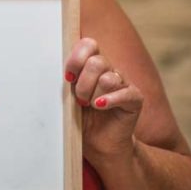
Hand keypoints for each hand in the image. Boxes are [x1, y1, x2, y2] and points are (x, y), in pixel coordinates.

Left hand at [64, 37, 142, 161]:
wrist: (98, 144)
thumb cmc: (81, 118)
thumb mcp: (69, 95)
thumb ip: (68, 78)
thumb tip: (55, 61)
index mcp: (93, 65)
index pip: (89, 44)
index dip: (76, 59)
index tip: (68, 78)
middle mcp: (110, 70)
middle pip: (96, 62)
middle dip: (83, 83)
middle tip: (79, 100)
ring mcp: (124, 83)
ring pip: (107, 78)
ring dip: (93, 94)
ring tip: (88, 106)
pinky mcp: (135, 98)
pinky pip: (124, 93)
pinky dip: (109, 101)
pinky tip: (99, 107)